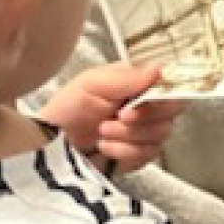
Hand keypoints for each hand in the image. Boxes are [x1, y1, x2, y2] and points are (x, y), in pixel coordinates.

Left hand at [38, 62, 184, 172]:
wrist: (52, 145)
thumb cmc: (67, 108)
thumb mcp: (92, 84)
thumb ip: (127, 77)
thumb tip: (159, 69)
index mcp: (137, 83)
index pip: (170, 85)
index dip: (162, 95)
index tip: (139, 102)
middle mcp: (146, 106)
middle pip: (172, 111)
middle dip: (143, 117)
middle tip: (117, 117)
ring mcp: (144, 132)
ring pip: (161, 134)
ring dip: (128, 135)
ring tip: (102, 133)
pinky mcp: (139, 155)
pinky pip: (148, 154)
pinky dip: (124, 152)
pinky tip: (105, 148)